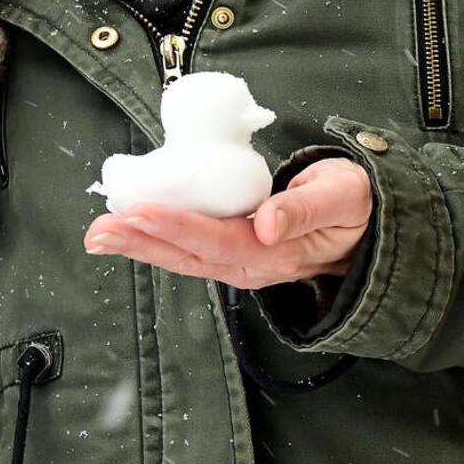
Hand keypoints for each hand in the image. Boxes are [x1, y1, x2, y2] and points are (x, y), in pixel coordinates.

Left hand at [83, 158, 372, 290]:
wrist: (365, 226)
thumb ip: (306, 208)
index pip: (218, 241)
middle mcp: (252, 265)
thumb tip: (266, 222)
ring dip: (138, 246)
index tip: (140, 212)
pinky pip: (187, 252)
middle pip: (188, 256)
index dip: (177, 227)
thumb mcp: (342, 198)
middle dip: (141, 242)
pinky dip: (154, 242)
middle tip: (98, 231)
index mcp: (278, 253)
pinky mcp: (231, 253)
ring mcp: (240, 263)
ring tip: (99, 235)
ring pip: (182, 258)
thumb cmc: (352, 205)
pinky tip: (127, 232)